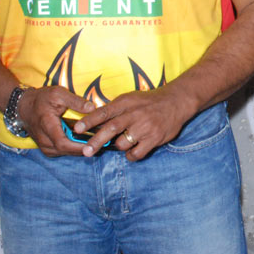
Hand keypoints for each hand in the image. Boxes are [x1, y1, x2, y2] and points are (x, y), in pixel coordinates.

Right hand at [18, 86, 94, 156]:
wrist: (23, 107)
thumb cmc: (42, 99)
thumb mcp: (59, 94)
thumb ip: (76, 101)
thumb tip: (92, 108)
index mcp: (47, 125)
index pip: (63, 143)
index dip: (79, 146)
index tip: (95, 142)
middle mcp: (44, 140)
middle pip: (66, 150)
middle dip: (84, 147)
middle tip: (101, 141)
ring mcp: (44, 146)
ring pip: (65, 153)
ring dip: (80, 149)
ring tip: (96, 140)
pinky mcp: (47, 148)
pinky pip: (62, 152)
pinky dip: (73, 148)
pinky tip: (84, 141)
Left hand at [72, 87, 196, 159]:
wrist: (177, 101)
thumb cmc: (150, 102)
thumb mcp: (131, 99)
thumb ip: (115, 110)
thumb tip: (93, 123)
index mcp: (126, 102)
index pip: (104, 112)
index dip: (89, 121)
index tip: (76, 129)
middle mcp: (135, 114)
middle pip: (111, 128)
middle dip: (96, 141)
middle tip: (86, 151)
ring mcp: (145, 126)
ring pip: (122, 144)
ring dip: (119, 146)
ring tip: (125, 141)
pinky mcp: (154, 138)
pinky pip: (136, 153)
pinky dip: (131, 155)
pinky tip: (133, 150)